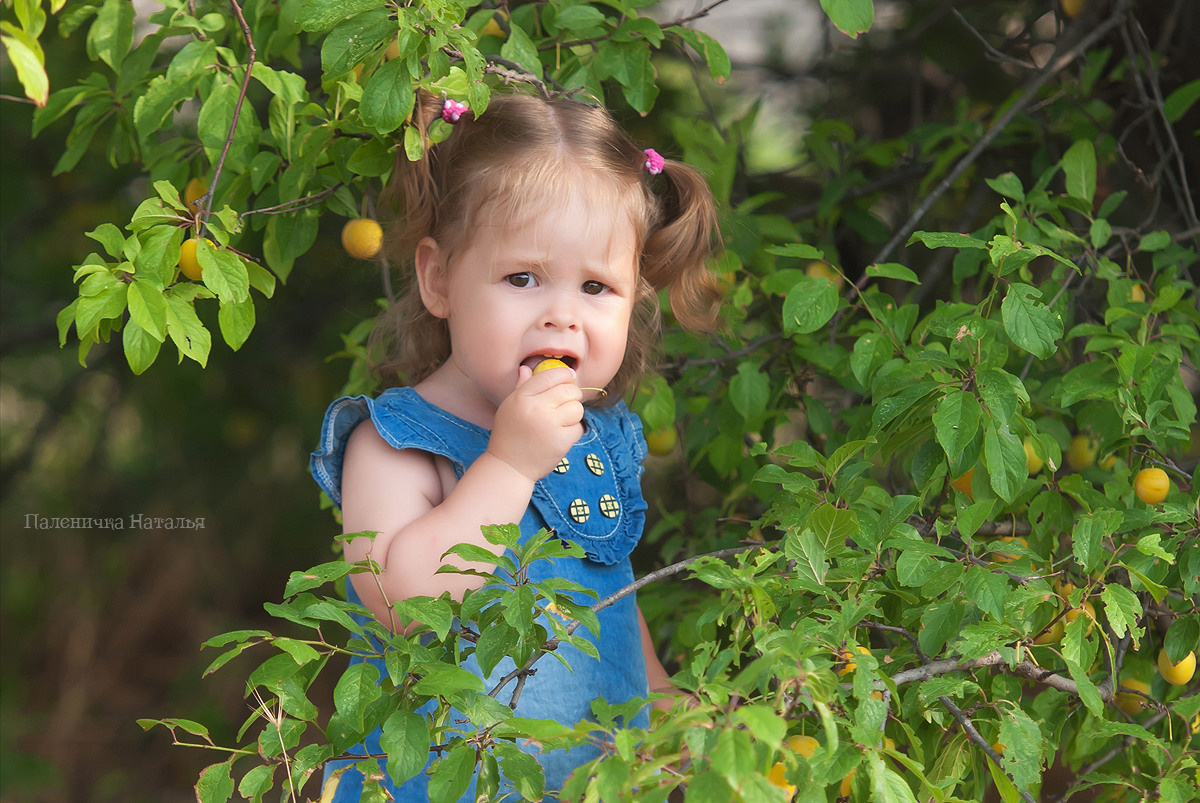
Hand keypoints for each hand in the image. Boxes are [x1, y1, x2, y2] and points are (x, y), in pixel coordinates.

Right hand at [486, 364, 583, 481]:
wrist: (509, 467)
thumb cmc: (509, 435)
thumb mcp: (509, 407)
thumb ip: (521, 387)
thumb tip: (526, 368)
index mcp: (521, 397)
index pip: (550, 375)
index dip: (564, 374)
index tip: (570, 376)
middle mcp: (536, 408)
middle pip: (569, 390)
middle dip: (572, 396)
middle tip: (565, 404)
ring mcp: (549, 425)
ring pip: (577, 408)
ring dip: (573, 414)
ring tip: (561, 422)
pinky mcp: (561, 441)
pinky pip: (578, 428)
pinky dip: (573, 431)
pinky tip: (560, 436)